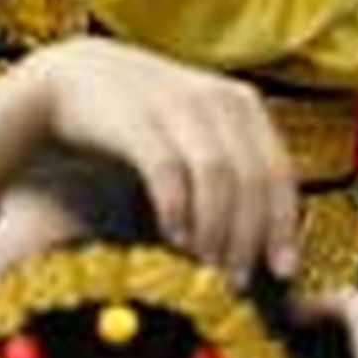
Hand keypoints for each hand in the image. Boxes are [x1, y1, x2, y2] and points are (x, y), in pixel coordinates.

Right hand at [28, 39, 300, 280]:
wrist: (74, 79)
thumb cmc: (145, 123)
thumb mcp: (196, 138)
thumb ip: (229, 178)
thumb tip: (265, 249)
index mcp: (241, 103)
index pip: (279, 171)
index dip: (283, 225)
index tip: (281, 271)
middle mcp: (215, 97)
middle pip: (252, 177)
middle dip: (249, 235)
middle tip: (237, 278)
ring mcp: (175, 102)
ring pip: (217, 174)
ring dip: (216, 228)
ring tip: (207, 264)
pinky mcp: (136, 116)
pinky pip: (167, 169)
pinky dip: (177, 209)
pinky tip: (173, 237)